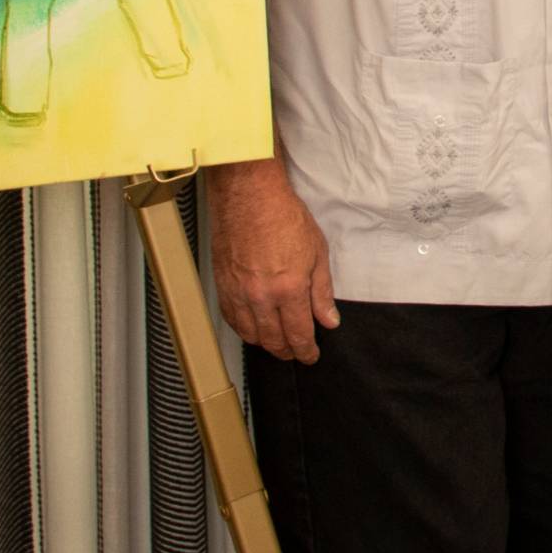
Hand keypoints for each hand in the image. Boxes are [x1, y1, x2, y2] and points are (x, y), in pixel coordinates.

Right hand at [207, 158, 340, 361]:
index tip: (311, 356)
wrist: (249, 196)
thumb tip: (329, 319)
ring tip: (277, 344)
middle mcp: (260, 297)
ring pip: (251, 334)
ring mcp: (238, 292)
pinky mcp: (222, 285)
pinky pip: (232, 319)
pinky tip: (253, 329)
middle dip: (287, 352)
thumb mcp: (317, 252)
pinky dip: (243, 329)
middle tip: (296, 353)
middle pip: (273, 340)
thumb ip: (322, 292)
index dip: (306, 351)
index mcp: (288, 289)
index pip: (298, 334)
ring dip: (265, 344)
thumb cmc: (284, 217)